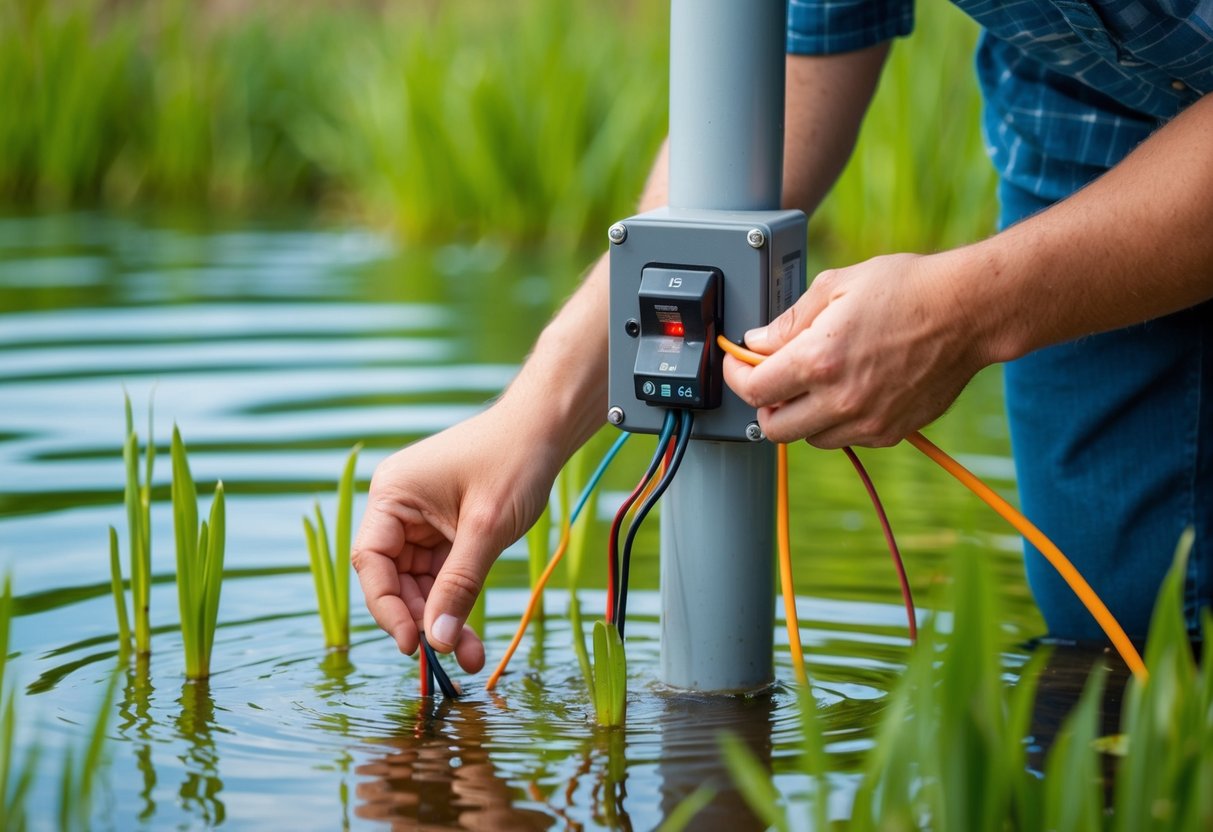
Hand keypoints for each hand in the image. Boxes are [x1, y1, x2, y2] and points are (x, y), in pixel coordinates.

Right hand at [351, 403, 562, 670]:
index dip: (386, 607)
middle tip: (449, 655)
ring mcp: (421, 517)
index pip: (371, 561)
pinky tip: (469, 633)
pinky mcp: (445, 526)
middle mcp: (399, 506)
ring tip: (470, 655)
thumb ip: (459, 585)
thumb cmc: (515, 462)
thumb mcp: (486, 529)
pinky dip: (456, 599)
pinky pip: (443, 572)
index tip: (412, 643)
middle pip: (394, 577)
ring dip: (442, 616)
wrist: (547, 427)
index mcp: (392, 494)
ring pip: (420, 581)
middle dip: (422, 617)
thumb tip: (436, 639)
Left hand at [722, 252, 990, 447]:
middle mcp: (840, 399)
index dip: (736, 376)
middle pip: (773, 428)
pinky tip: (847, 389)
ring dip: (800, 414)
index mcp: (819, 360)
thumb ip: (789, 321)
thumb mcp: (835, 285)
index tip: (738, 364)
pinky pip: (845, 438)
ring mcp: (867, 421)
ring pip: (809, 437)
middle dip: (764, 403)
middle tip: (771, 379)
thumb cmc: (908, 289)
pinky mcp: (890, 431)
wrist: (968, 311)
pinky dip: (835, 421)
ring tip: (815, 382)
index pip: (753, 390)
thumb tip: (757, 342)